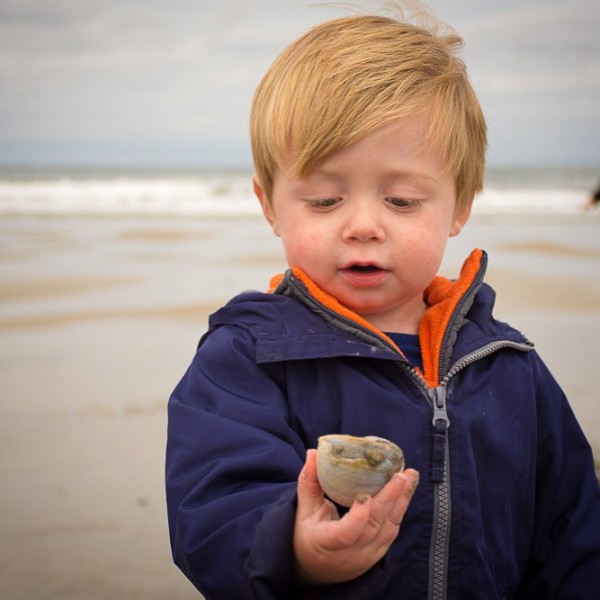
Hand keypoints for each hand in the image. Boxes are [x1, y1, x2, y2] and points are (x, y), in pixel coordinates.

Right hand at [293, 448, 418, 585]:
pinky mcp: (378, 553)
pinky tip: (406, 490)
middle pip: (374, 527)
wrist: (315, 568)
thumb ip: (309, 481)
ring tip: (410, 476)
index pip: (345, 534)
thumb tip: (314, 452)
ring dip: (401, 501)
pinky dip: (400, 509)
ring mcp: (367, 555)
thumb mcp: (303, 510)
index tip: (366, 497)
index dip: (358, 517)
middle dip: (390, 499)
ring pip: (389, 528)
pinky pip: (392, 531)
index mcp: (327, 543)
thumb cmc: (306, 534)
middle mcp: (350, 553)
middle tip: (401, 475)